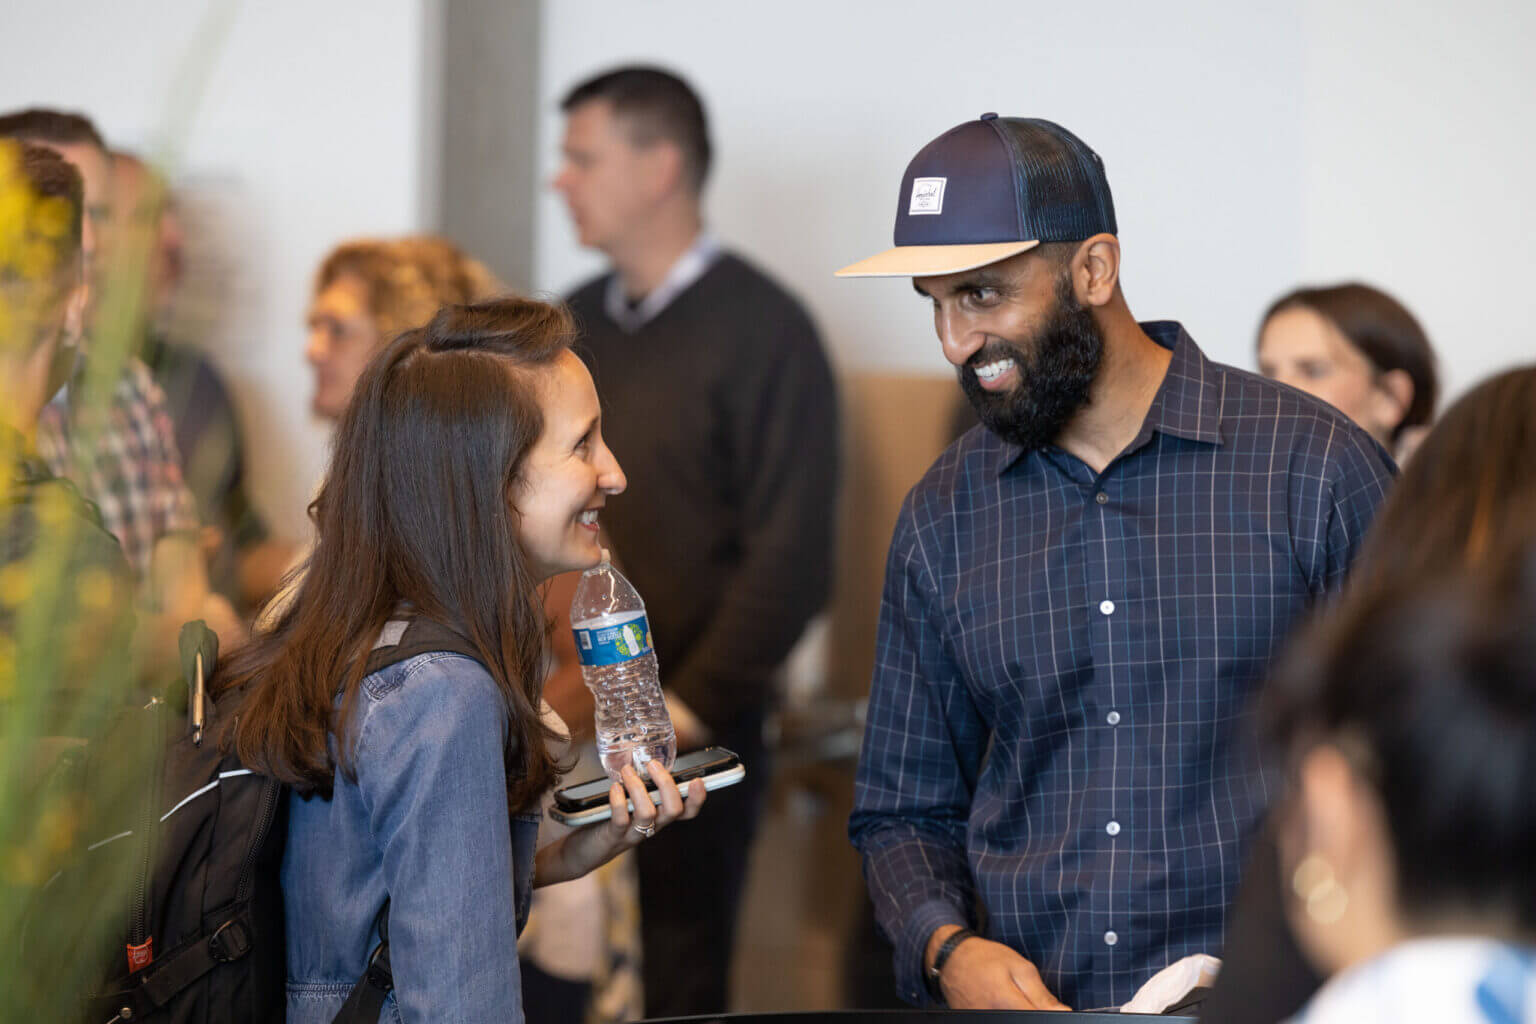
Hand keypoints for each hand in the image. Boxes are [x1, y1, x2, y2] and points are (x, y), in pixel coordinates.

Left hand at [534, 760, 705, 886]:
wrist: (581, 852)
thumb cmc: (606, 821)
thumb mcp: (628, 803)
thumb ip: (638, 786)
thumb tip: (639, 754)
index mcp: (658, 817)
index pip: (687, 812)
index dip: (697, 798)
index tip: (698, 780)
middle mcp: (650, 827)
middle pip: (674, 810)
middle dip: (667, 784)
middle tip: (652, 764)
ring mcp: (632, 834)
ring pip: (648, 813)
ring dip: (638, 788)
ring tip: (626, 771)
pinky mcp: (612, 837)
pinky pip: (620, 820)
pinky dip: (619, 801)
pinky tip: (614, 788)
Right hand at [933, 931, 1069, 1010]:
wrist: (953, 959)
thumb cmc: (986, 959)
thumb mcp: (1020, 968)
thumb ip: (1042, 996)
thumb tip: (1064, 1013)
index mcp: (1004, 1002)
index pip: (1037, 1019)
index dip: (1048, 1016)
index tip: (1050, 1010)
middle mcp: (991, 1016)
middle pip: (1025, 1022)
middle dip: (1033, 1014)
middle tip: (1024, 997)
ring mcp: (982, 1021)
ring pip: (1013, 1021)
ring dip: (1020, 1013)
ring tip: (1012, 998)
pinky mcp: (974, 1022)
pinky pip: (1001, 1021)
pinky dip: (1006, 1013)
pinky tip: (1003, 1004)